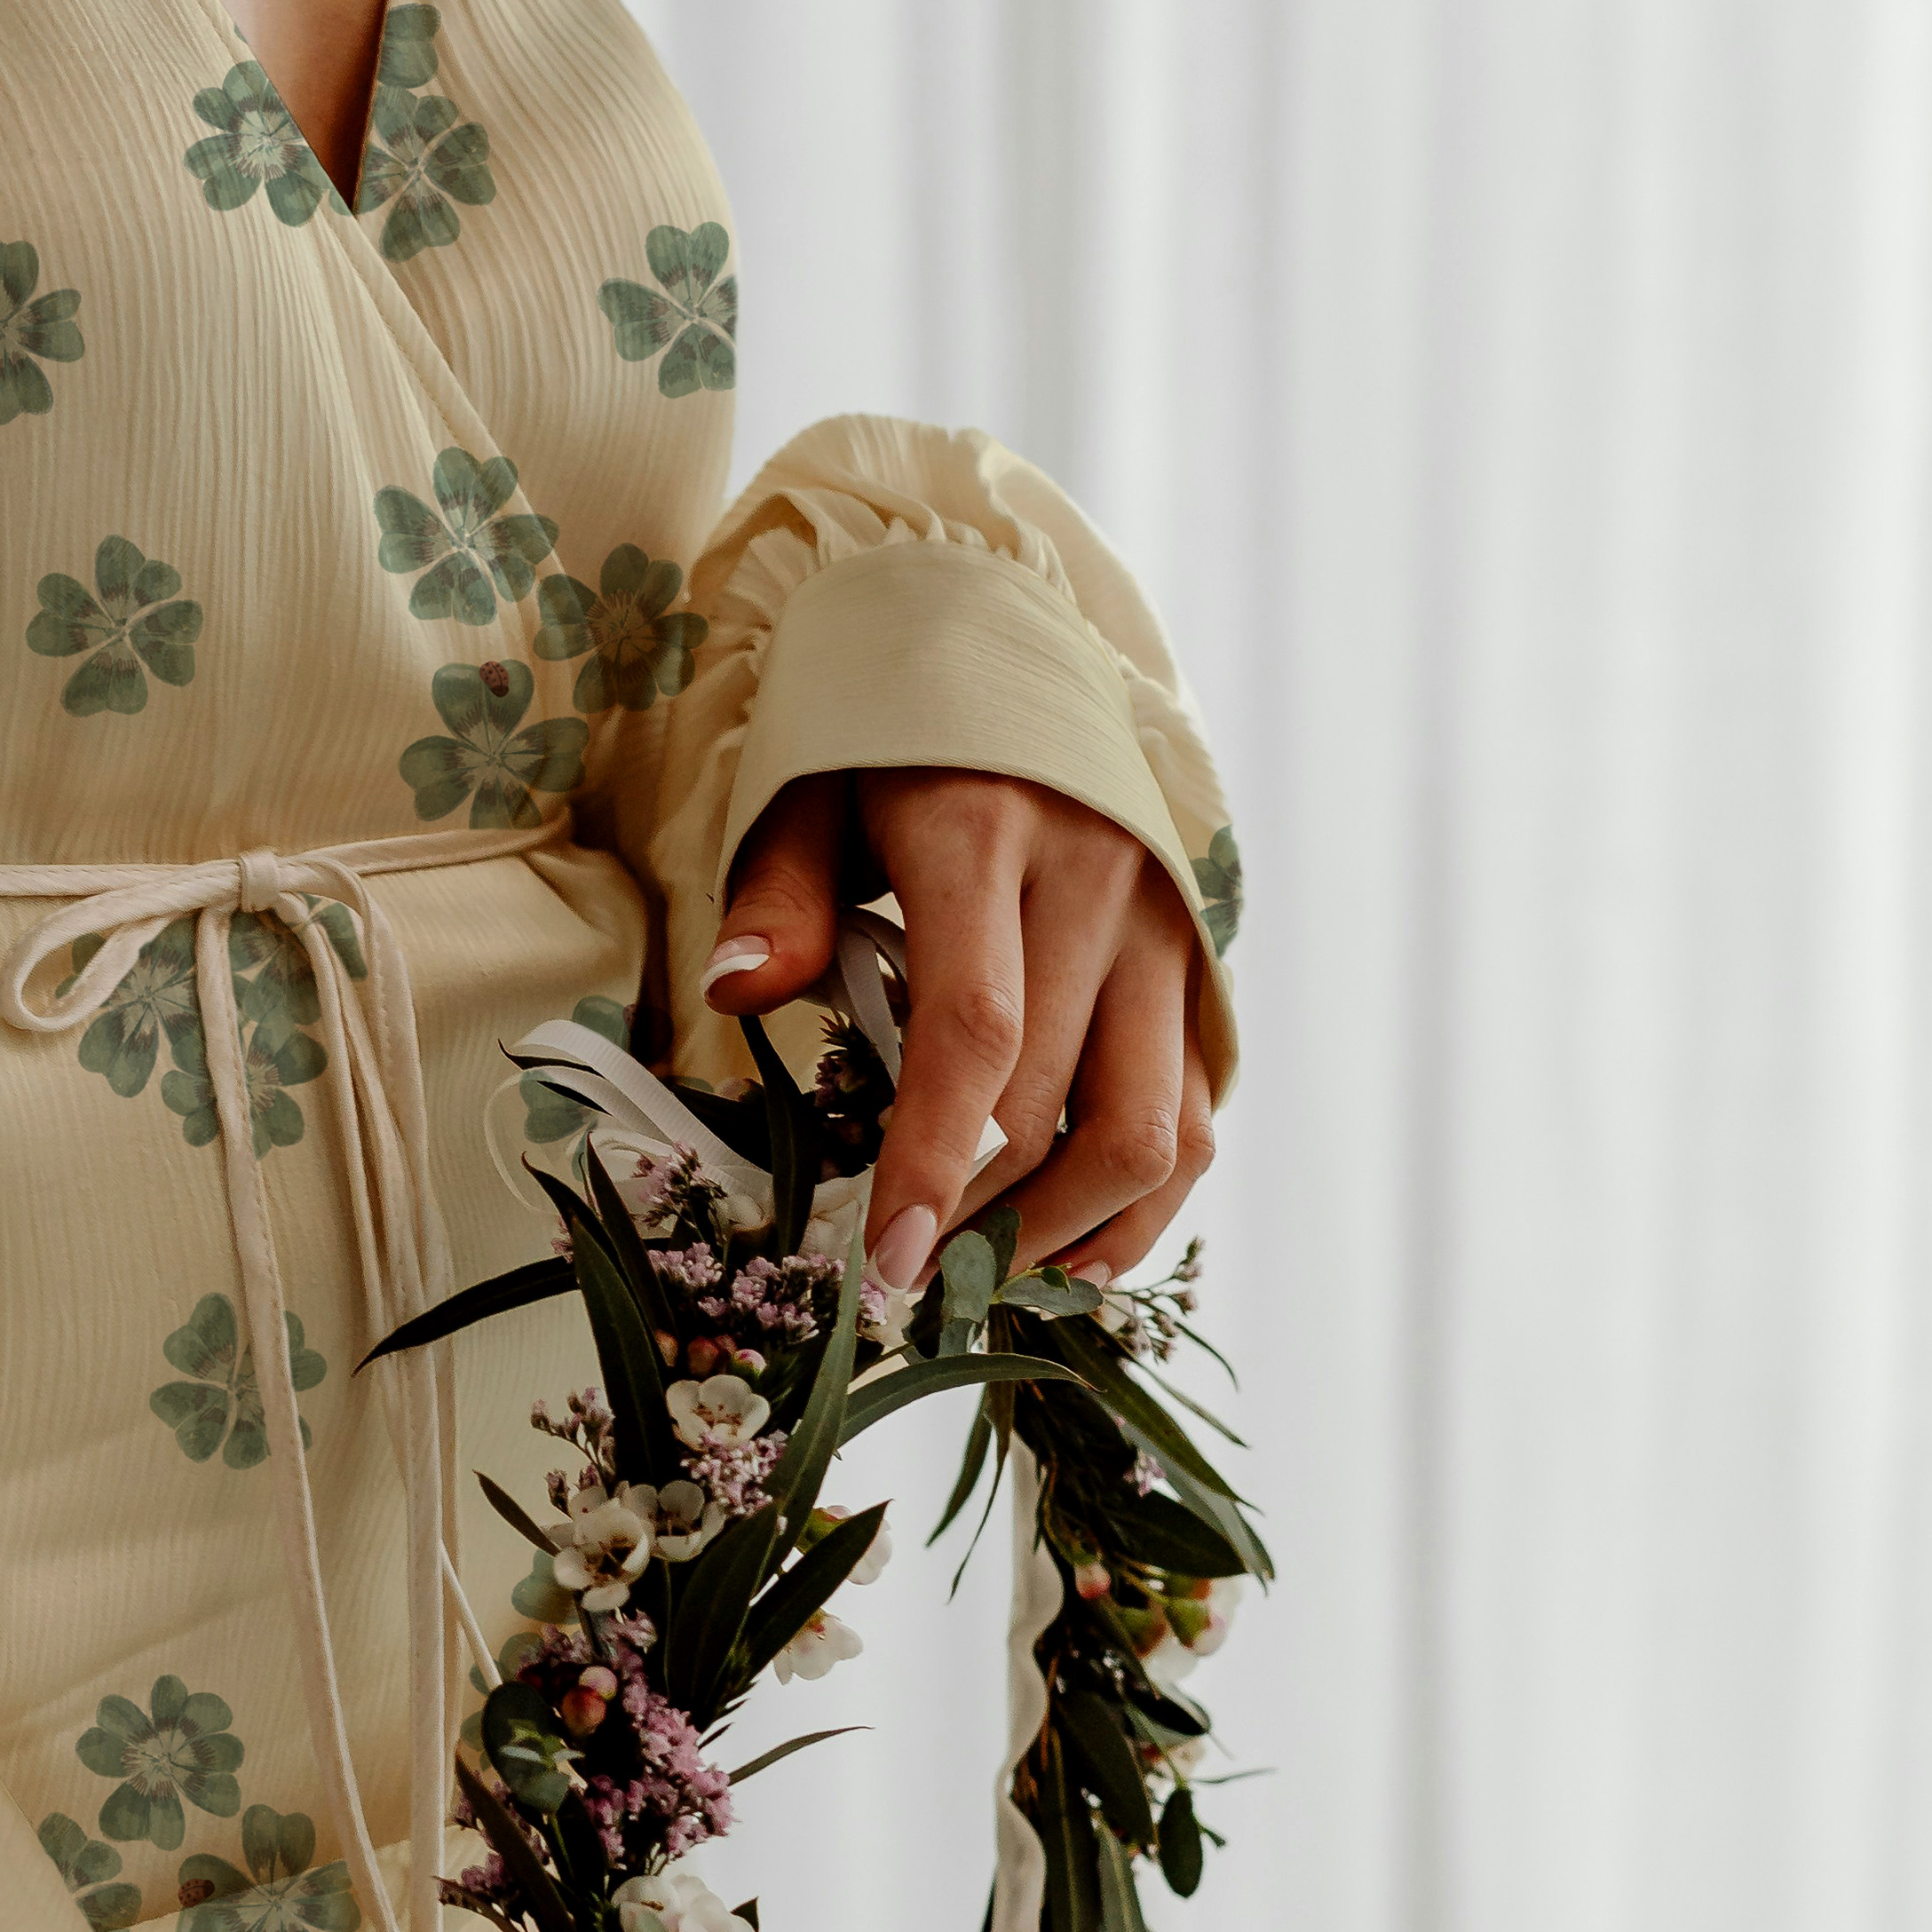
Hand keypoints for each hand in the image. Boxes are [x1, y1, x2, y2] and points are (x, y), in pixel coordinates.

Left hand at [703, 767, 1213, 1288]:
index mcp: (985, 834)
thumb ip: (778, 894)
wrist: (1017, 649)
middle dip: (976, 1218)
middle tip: (903, 1281)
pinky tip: (1067, 1256)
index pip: (973, 1028)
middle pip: (1052, 1102)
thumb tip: (735, 992)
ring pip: (1148, 1129)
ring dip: (1065, 1230)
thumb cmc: (893, 739)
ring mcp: (1162, 931)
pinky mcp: (1195, 967)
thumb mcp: (812, 789)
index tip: (890, 1259)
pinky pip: (1191, 1114)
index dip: (934, 1156)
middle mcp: (1096, 885)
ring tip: (984, 1280)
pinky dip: (1140, 1206)